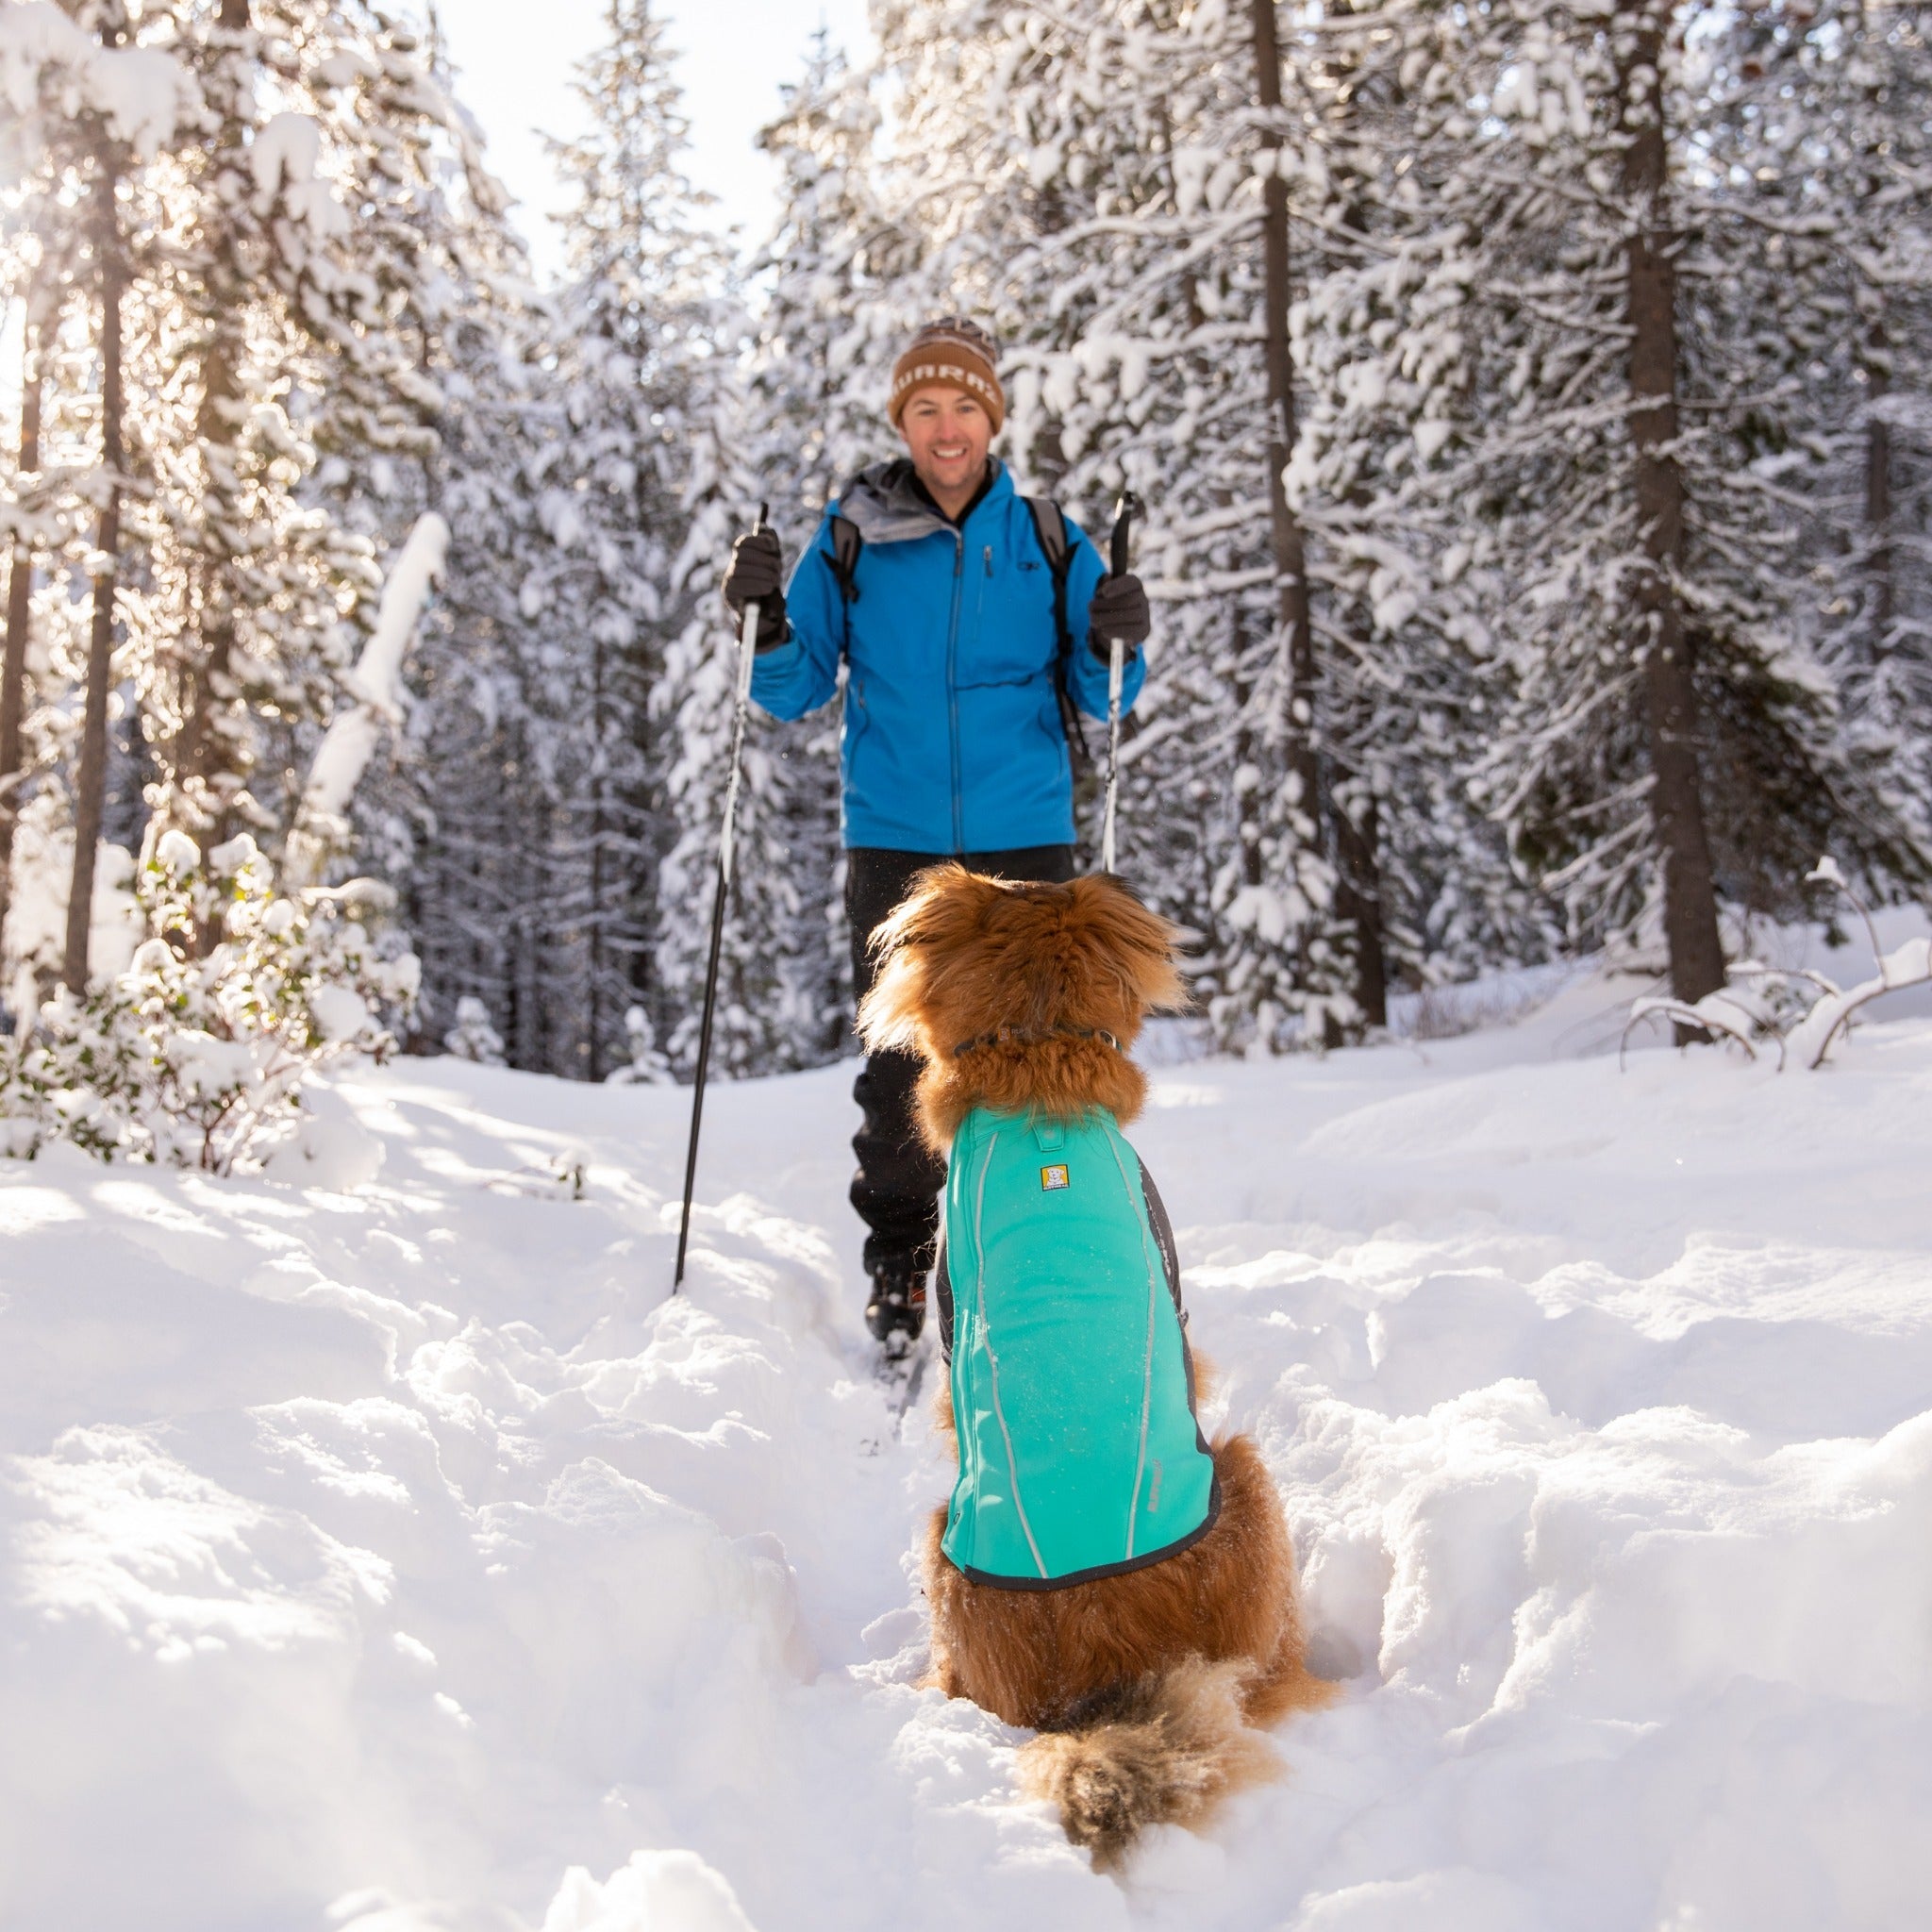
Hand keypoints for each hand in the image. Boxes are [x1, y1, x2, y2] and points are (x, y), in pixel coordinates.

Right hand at [722, 528, 786, 648]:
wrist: (766, 613)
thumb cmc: (769, 583)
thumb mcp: (774, 561)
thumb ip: (770, 543)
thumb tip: (764, 527)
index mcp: (741, 556)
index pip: (743, 542)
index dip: (759, 542)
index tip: (773, 548)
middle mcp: (732, 566)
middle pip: (742, 554)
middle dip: (764, 560)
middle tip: (778, 569)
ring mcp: (728, 581)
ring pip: (740, 569)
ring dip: (763, 575)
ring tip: (774, 582)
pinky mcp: (729, 595)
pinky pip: (740, 587)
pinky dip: (756, 586)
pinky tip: (767, 588)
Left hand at [1087, 571, 1149, 657]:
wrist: (1117, 627)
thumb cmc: (1108, 606)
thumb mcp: (1103, 595)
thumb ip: (1103, 586)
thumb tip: (1106, 577)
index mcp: (1135, 585)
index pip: (1131, 582)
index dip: (1117, 586)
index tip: (1104, 592)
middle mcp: (1143, 598)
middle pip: (1128, 600)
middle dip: (1106, 605)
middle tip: (1089, 609)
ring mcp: (1146, 615)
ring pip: (1129, 616)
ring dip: (1108, 619)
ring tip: (1093, 621)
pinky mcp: (1145, 630)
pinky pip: (1132, 630)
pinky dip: (1116, 630)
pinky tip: (1104, 631)